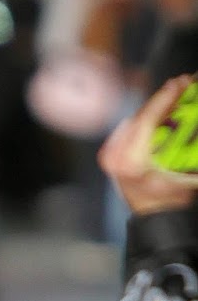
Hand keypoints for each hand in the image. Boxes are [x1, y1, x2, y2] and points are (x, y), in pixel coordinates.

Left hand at [98, 75, 197, 214]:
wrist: (153, 217)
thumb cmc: (168, 199)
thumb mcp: (184, 173)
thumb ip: (189, 144)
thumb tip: (191, 115)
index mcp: (130, 160)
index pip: (147, 119)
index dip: (165, 98)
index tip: (179, 84)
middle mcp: (115, 156)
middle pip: (141, 116)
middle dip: (163, 98)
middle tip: (182, 83)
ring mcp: (110, 155)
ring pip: (136, 120)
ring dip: (156, 106)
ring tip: (175, 93)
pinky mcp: (110, 155)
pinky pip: (130, 129)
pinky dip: (147, 117)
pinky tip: (161, 109)